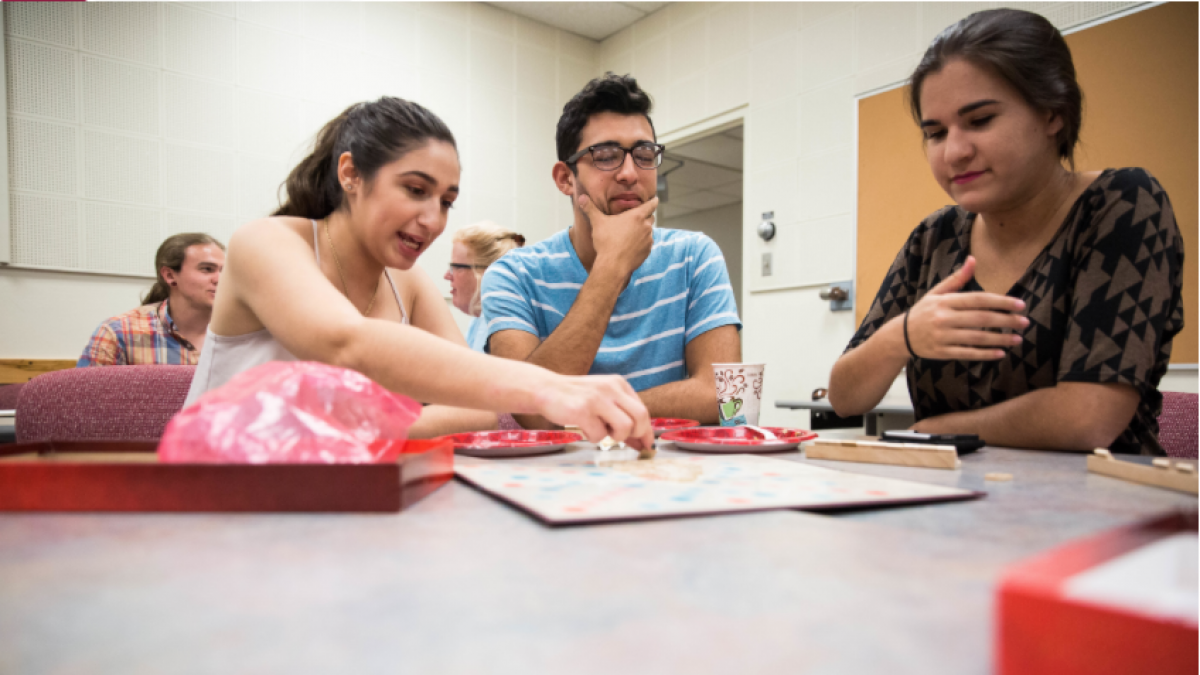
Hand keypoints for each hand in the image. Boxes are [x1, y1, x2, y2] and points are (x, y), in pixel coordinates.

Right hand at [533, 373, 653, 451]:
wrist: (545, 389)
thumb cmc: (577, 398)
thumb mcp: (603, 400)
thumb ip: (621, 416)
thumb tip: (641, 442)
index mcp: (618, 384)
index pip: (642, 409)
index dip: (647, 430)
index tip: (647, 445)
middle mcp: (611, 388)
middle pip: (640, 417)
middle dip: (637, 434)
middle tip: (623, 440)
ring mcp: (597, 399)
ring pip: (624, 427)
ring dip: (614, 437)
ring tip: (600, 431)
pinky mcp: (582, 410)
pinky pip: (599, 435)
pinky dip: (592, 437)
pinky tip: (583, 427)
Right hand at [577, 193, 657, 277]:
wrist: (613, 265)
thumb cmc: (606, 241)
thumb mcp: (597, 222)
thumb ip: (590, 208)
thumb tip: (581, 197)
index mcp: (637, 216)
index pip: (651, 204)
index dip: (653, 201)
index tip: (655, 199)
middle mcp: (646, 226)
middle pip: (651, 218)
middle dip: (646, 217)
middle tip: (637, 218)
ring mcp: (648, 240)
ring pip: (649, 231)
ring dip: (643, 231)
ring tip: (632, 233)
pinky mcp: (647, 251)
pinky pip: (647, 244)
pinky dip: (642, 243)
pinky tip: (633, 245)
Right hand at [906, 256, 1028, 359]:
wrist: (900, 336)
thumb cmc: (923, 312)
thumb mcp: (936, 293)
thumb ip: (957, 279)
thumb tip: (973, 259)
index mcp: (945, 301)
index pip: (978, 299)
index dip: (1000, 302)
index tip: (1020, 305)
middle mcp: (944, 318)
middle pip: (980, 318)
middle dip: (1005, 321)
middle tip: (1025, 322)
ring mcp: (942, 336)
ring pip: (976, 338)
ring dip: (999, 339)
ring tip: (1017, 339)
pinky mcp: (942, 352)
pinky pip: (967, 353)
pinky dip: (984, 354)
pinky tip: (1000, 354)